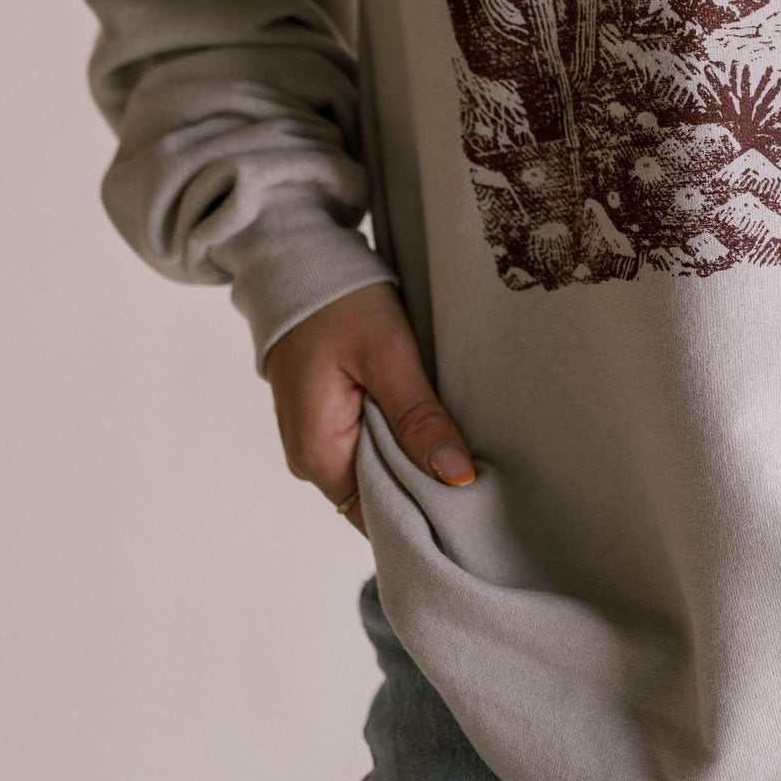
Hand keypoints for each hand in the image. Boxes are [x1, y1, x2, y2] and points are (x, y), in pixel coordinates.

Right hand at [265, 283, 476, 532]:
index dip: (425, 516)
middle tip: (481, 474)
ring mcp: (317, 441)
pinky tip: (431, 427)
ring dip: (415, 463)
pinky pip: (369, 449)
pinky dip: (400, 443)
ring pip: (377, 474)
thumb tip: (456, 478)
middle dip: (426, 490)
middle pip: (379, 500)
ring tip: (463, 449)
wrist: (298, 263)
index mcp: (319, 455)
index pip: (378, 517)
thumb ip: (418, 418)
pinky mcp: (327, 420)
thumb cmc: (339, 303)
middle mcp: (310, 460)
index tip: (472, 508)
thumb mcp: (387, 354)